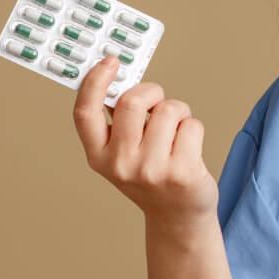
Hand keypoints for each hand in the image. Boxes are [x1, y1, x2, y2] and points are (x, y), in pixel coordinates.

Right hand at [73, 56, 218, 220]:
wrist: (177, 216)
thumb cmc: (151, 175)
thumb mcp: (123, 154)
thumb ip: (118, 122)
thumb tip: (122, 78)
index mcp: (98, 156)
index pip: (84, 113)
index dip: (94, 82)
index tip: (110, 61)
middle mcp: (120, 164)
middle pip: (132, 102)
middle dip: (152, 92)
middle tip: (158, 101)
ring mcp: (151, 170)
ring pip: (169, 110)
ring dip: (178, 113)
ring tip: (176, 133)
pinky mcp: (181, 173)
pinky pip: (192, 125)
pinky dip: (194, 128)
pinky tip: (189, 148)